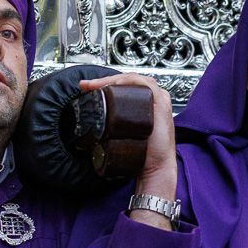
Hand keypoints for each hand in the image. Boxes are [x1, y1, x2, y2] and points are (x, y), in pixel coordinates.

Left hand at [80, 73, 177, 226]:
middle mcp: (154, 100)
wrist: (156, 167)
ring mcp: (159, 101)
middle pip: (129, 81)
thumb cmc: (143, 154)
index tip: (87, 88)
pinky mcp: (161, 105)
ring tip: (96, 85)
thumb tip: (93, 128)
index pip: (126, 86)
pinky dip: (129, 81)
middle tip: (87, 85)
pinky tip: (115, 84)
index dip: (106, 84)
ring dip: (113, 79)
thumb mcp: (125, 136)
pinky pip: (145, 85)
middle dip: (105, 81)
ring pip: (135, 80)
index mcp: (147, 105)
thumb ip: (114, 128)